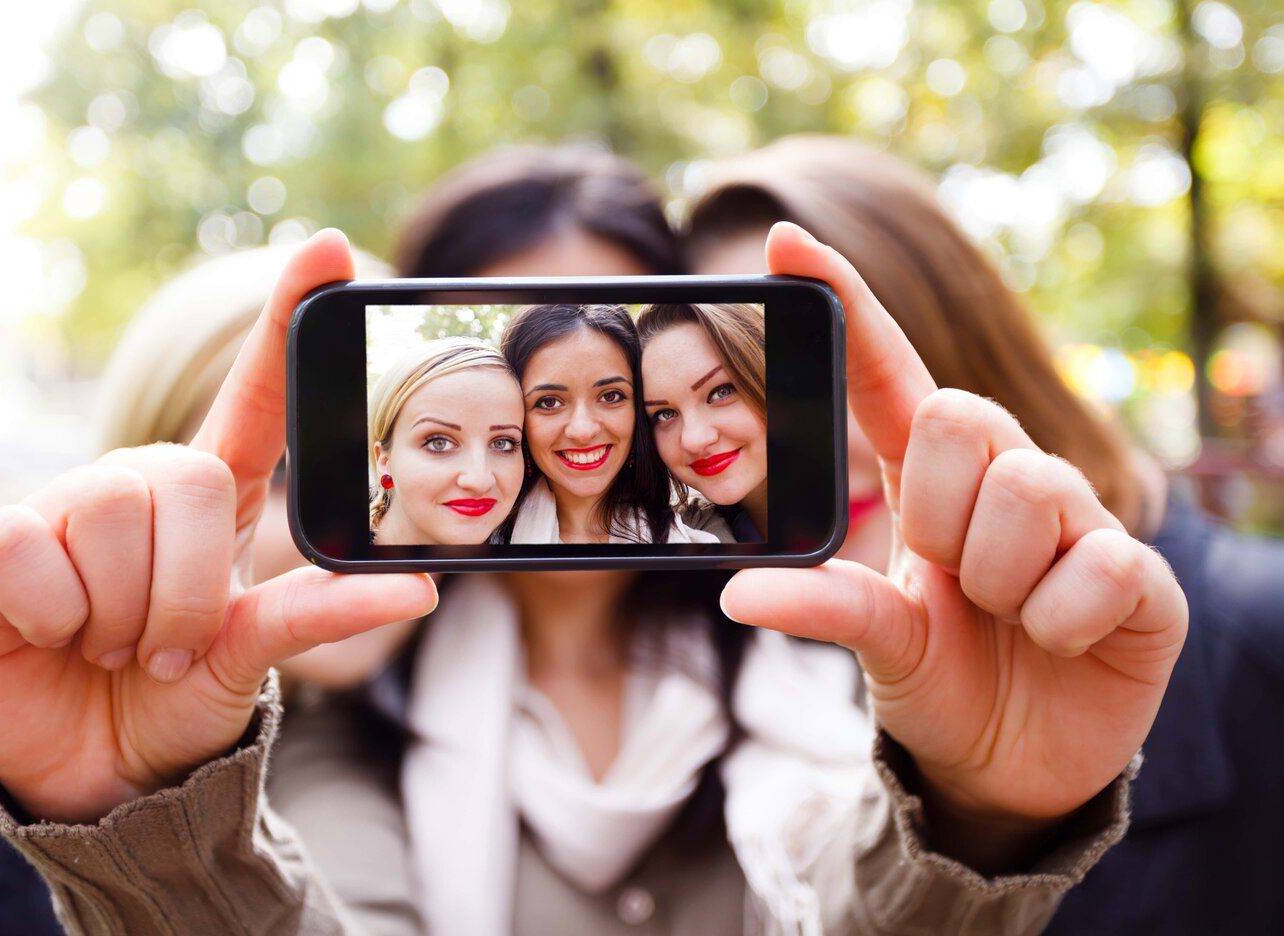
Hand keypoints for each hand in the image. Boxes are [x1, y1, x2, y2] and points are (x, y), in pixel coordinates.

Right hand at [0, 231, 436, 822]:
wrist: (95, 771)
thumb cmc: (180, 696)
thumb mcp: (254, 652)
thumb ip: (320, 612)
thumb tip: (417, 585)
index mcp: (211, 497)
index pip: (253, 395)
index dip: (286, 320)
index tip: (330, 246)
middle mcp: (139, 485)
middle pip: (188, 482)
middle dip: (189, 591)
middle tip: (166, 643)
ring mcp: (62, 507)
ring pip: (113, 517)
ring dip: (127, 614)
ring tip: (112, 643)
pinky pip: (30, 555)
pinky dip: (52, 618)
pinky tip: (49, 633)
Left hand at [723, 223, 1185, 829]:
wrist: (1011, 766)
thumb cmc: (940, 678)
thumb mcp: (877, 639)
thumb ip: (822, 605)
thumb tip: (737, 593)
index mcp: (930, 479)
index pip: (888, 369)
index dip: (844, 303)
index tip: (783, 239)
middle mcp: (1005, 477)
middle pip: (962, 413)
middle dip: (939, 510)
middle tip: (950, 575)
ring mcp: (1078, 519)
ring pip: (1029, 487)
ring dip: (998, 576)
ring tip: (1006, 615)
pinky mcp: (1138, 575)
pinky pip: (1096, 566)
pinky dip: (1061, 621)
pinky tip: (1061, 639)